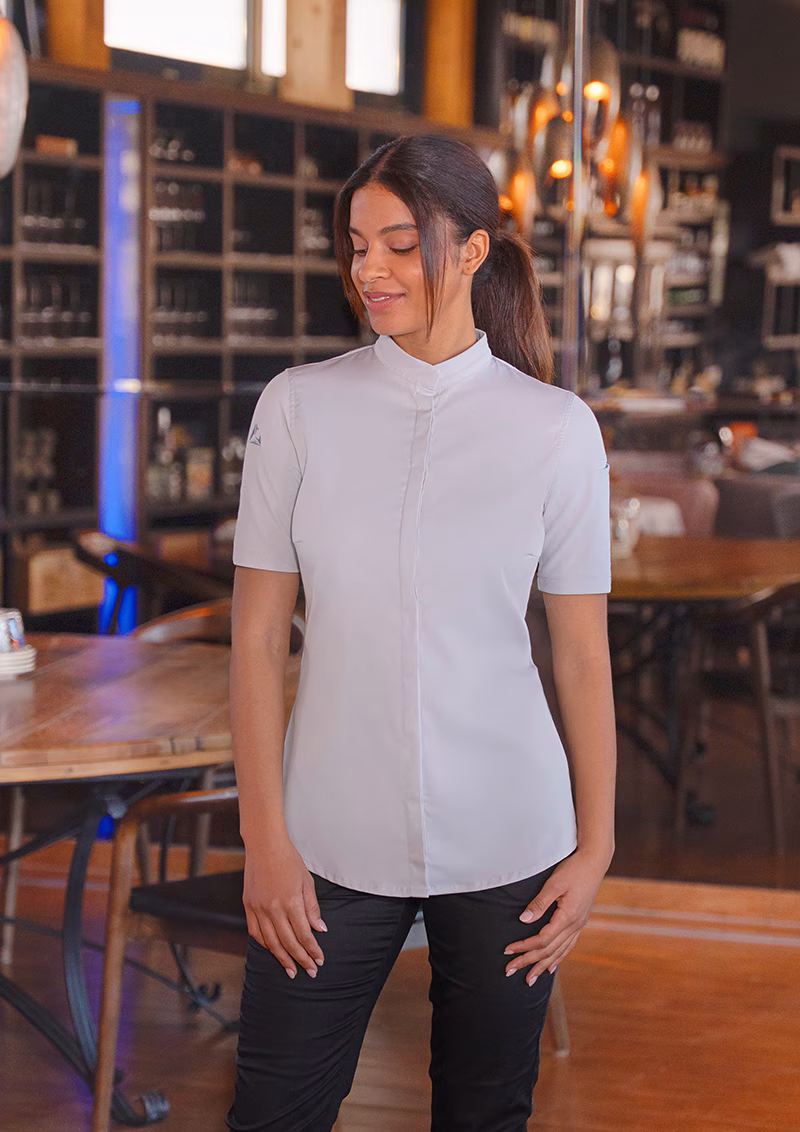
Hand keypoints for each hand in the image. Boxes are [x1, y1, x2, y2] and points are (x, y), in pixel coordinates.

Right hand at [243, 837, 326, 978]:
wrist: (265, 846)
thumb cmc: (289, 860)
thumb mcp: (307, 882)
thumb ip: (312, 908)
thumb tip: (319, 929)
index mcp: (291, 902)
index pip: (304, 935)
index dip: (312, 950)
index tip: (319, 960)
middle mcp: (274, 909)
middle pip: (289, 943)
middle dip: (301, 959)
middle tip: (310, 971)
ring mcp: (259, 909)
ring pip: (271, 942)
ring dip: (283, 958)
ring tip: (291, 970)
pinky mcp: (248, 906)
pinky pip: (256, 932)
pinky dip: (265, 944)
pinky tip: (273, 951)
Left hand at [503, 849, 608, 984]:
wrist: (595, 861)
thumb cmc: (574, 869)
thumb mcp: (554, 883)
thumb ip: (540, 903)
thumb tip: (524, 919)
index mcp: (568, 917)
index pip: (542, 940)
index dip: (524, 947)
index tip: (508, 951)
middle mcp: (575, 925)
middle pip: (549, 951)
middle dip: (529, 962)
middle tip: (510, 971)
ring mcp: (579, 925)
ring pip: (559, 952)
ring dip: (543, 965)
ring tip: (530, 978)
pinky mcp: (580, 921)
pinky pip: (568, 946)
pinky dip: (558, 958)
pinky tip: (552, 966)